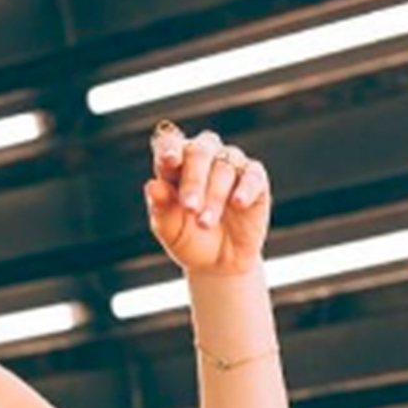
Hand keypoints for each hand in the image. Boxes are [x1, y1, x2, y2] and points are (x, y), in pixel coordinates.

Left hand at [144, 120, 271, 277]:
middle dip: (193, 180)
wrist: (220, 264)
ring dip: (214, 195)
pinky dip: (245, 188)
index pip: (169, 143)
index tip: (169, 161)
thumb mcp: (170, 229)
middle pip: (198, 151)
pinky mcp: (255, 179)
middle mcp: (203, 157)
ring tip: (204, 223)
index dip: (169, 148)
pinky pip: (253, 175)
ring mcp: (230, 165)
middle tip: (189, 207)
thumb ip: (160, 207)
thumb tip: (152, 185)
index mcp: (175, 164)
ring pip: (224, 166)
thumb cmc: (189, 240)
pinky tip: (237, 203)